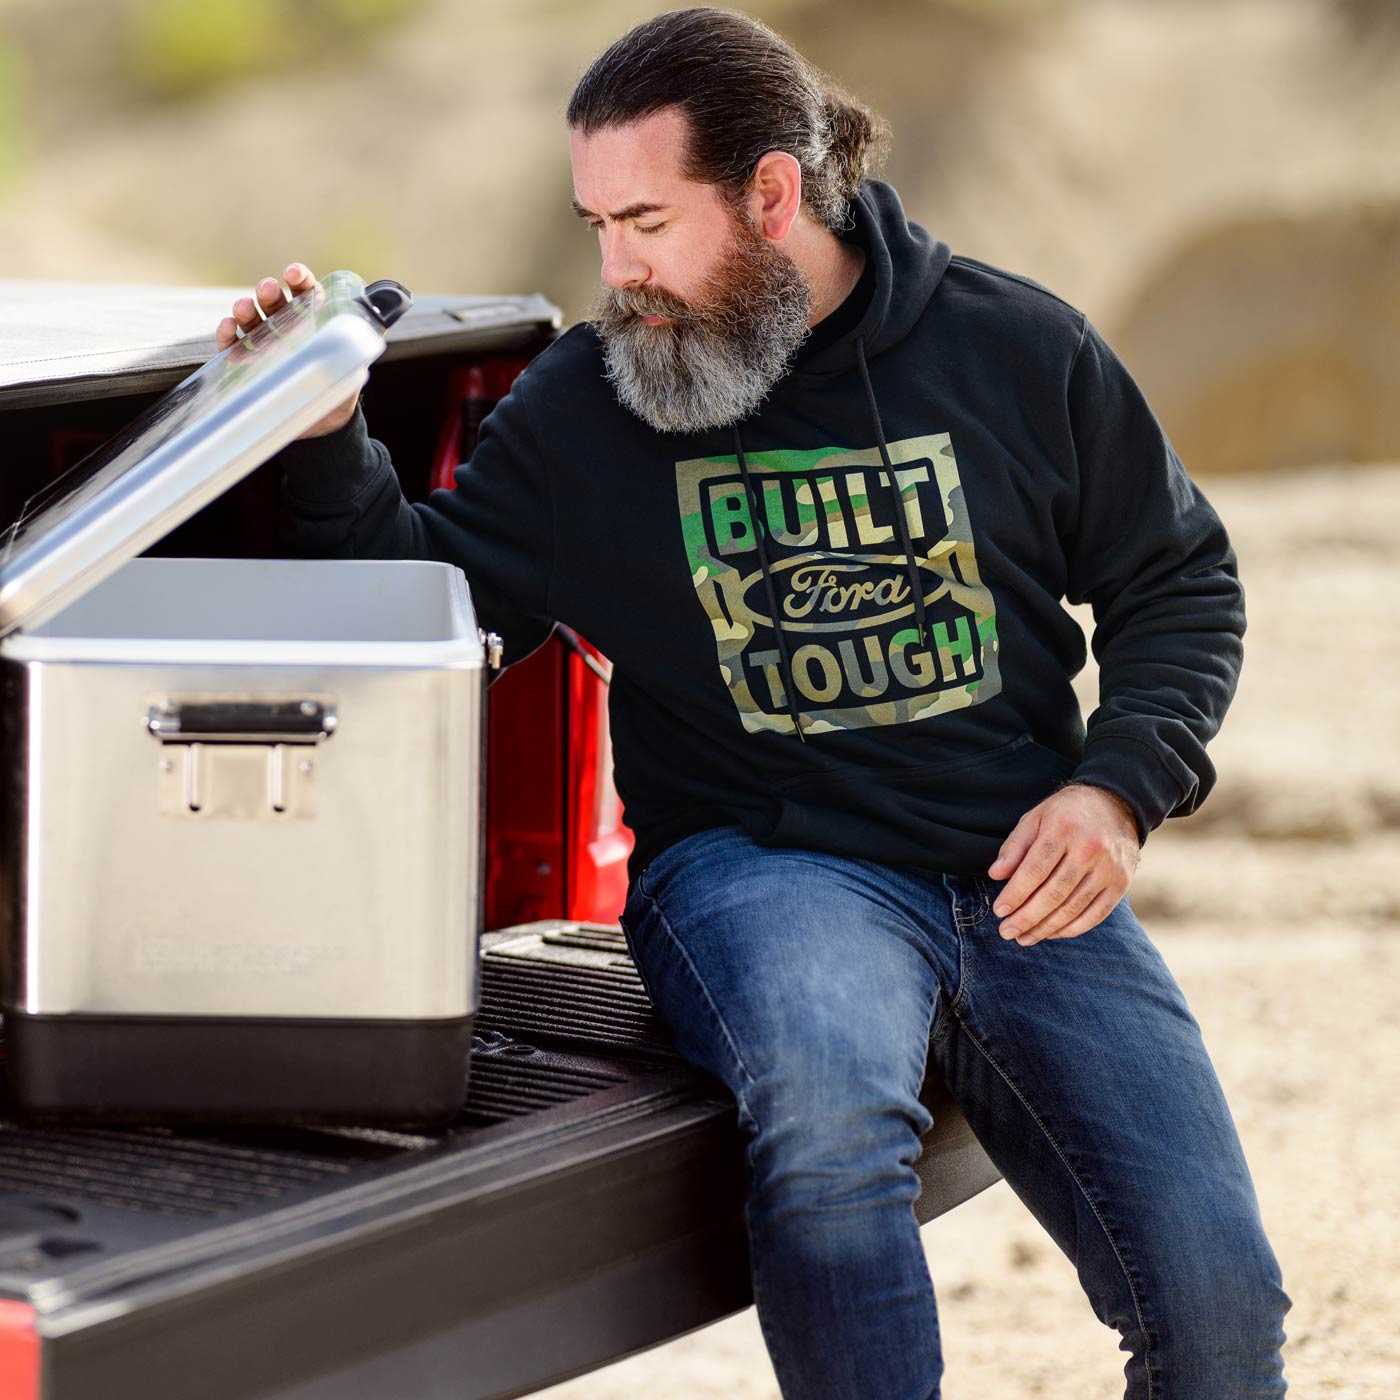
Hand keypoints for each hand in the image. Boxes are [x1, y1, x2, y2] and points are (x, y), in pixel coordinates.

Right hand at [215, 263, 360, 437]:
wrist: (324, 426)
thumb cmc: (340, 387)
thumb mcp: (356, 360)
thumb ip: (366, 335)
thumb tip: (385, 313)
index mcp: (314, 321)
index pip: (306, 293)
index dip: (300, 281)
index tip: (293, 274)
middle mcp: (288, 328)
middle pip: (276, 304)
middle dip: (270, 293)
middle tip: (268, 290)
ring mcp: (266, 344)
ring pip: (253, 321)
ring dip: (247, 311)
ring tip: (244, 309)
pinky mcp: (249, 365)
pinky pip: (235, 346)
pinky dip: (229, 336)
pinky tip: (229, 328)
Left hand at [987, 782, 1140, 947]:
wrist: (1116, 804)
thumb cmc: (1067, 812)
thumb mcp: (1036, 817)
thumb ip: (1015, 846)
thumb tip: (996, 874)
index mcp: (1063, 829)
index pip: (1035, 869)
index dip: (1015, 894)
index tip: (1000, 911)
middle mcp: (1089, 849)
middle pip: (1054, 893)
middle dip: (1026, 917)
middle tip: (1007, 932)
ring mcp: (1108, 868)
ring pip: (1073, 908)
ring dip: (1046, 928)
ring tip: (1025, 938)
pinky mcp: (1121, 883)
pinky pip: (1096, 914)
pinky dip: (1072, 929)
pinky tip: (1052, 933)